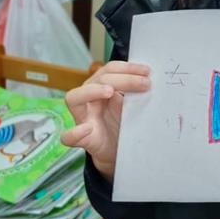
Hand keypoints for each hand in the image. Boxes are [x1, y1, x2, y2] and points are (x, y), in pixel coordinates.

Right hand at [61, 61, 150, 176]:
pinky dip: (75, 132)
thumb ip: (135, 92)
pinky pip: (69, 136)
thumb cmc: (122, 123)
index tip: (146, 71)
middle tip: (144, 83)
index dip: (128, 68)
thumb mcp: (131, 104)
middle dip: (122, 79)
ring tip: (109, 92)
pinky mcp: (83, 139)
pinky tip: (87, 129)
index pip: (110, 70)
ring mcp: (83, 118)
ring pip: (74, 98)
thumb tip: (150, 79)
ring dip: (92, 91)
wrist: (117, 150)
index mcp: (100, 87)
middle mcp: (89, 98)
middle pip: (98, 80)